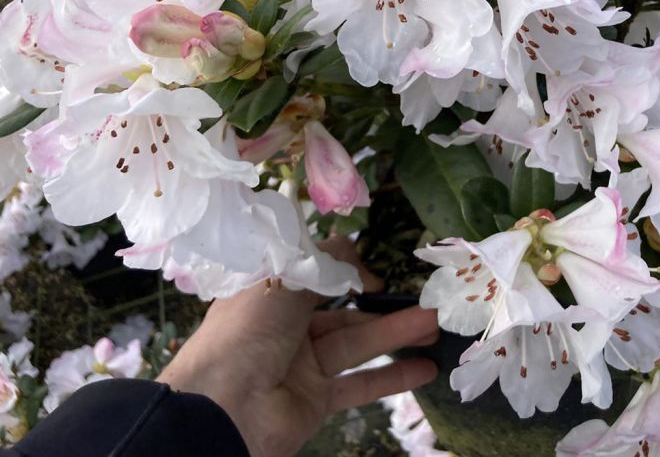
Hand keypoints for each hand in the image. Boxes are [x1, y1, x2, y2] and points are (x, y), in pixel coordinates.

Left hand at [157, 237, 438, 455]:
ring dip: (397, 333)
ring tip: (436, 325)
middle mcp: (287, 326)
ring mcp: (304, 364)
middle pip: (344, 311)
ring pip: (358, 343)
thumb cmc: (250, 328)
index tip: (378, 272)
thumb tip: (359, 253)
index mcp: (272, 292)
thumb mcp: (287, 277)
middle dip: (384, 305)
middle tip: (426, 299)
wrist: (223, 405)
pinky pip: (360, 384)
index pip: (316, 275)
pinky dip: (392, 377)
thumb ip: (328, 262)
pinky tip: (425, 368)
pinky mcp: (316, 400)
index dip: (348, 271)